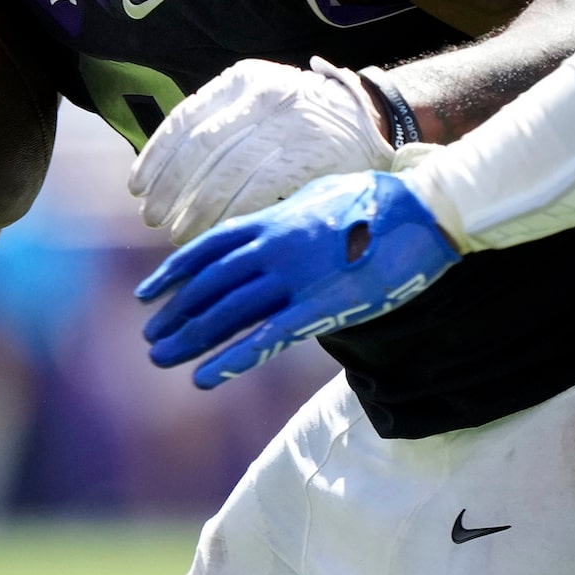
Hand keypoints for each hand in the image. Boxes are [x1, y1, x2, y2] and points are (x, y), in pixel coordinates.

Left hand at [128, 58, 391, 246]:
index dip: (156, 158)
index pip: (185, 120)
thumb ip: (218, 125)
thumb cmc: (301, 119)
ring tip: (178, 233)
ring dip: (196, 209)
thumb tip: (160, 171)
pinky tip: (215, 233)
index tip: (138, 188)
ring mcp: (289, 125)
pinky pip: (258, 191)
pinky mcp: (309, 156)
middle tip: (153, 219)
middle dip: (170, 189)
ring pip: (226, 174)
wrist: (370, 119)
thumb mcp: (259, 102)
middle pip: (200, 149)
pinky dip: (232, 215)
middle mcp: (264, 96)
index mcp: (243, 80)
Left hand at [136, 171, 461, 386]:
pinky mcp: (322, 308)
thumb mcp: (323, 196)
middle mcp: (274, 248)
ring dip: (191, 339)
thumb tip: (273, 225)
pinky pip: (267, 338)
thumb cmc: (382, 202)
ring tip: (162, 359)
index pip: (207, 250)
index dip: (173, 273)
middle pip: (209, 286)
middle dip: (175, 313)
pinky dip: (232, 359)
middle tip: (151, 338)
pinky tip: (206, 377)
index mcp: (273, 220)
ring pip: (228, 313)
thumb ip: (290, 214)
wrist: (426, 212)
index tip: (148, 294)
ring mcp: (296, 279)